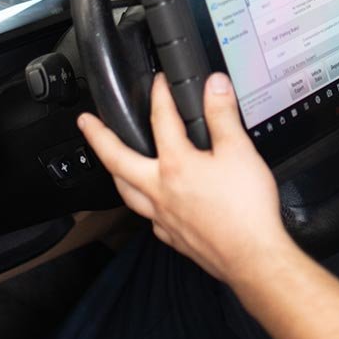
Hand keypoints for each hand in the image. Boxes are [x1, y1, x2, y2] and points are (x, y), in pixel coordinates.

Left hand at [77, 72, 285, 286]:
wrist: (253, 257)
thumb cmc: (246, 210)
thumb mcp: (239, 151)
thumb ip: (223, 115)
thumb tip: (213, 86)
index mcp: (175, 165)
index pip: (161, 120)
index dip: (160, 95)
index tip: (159, 81)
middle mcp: (160, 191)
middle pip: (118, 160)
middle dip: (98, 138)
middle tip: (85, 123)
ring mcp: (163, 217)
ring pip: (126, 192)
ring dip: (114, 173)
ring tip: (110, 164)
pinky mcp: (173, 237)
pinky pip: (147, 218)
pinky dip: (143, 205)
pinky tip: (150, 204)